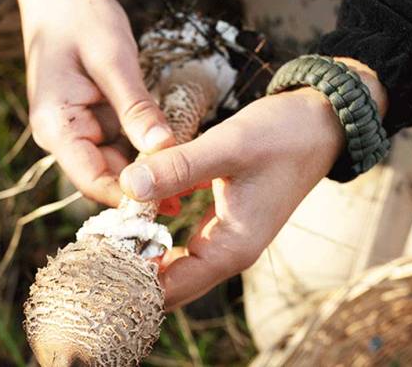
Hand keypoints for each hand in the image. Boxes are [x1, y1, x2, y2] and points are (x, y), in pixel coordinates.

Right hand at [9, 0, 174, 205]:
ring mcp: (78, 129)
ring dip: (148, 171)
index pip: (91, 179)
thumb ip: (136, 107)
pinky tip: (174, 155)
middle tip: (188, 195)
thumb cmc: (79, 19)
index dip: (128, 195)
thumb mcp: (113, 60)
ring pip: (116, 164)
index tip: (167, 203)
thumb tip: (163, 149)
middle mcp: (64, 135)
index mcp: (57, 125)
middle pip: (105, 177)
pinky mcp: (94, 120)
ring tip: (189, 181)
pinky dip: (145, 151)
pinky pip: (121, 145)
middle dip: (144, 187)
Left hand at [119, 60, 386, 308]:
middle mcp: (228, 252)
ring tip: (103, 236)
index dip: (130, 280)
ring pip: (173, 263)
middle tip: (90, 249)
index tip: (94, 260)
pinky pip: (181, 241)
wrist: (321, 124)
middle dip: (130, 271)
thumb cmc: (283, 136)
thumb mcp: (228, 147)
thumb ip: (178, 167)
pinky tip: (132, 216)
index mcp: (232, 247)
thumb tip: (128, 184)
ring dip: (141, 252)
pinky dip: (155, 233)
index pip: (170, 287)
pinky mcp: (222, 222)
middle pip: (169, 283)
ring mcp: (225, 239)